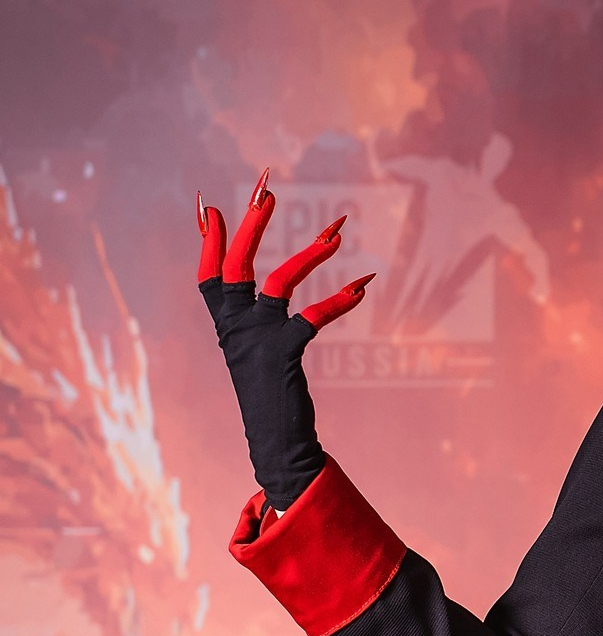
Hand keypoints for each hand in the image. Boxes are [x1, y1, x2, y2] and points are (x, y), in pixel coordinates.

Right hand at [197, 170, 370, 510]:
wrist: (276, 442)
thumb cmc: (270, 395)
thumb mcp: (254, 353)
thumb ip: (252, 320)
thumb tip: (255, 294)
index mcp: (226, 326)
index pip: (209, 275)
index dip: (209, 243)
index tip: (211, 208)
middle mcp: (236, 328)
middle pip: (237, 266)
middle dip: (252, 227)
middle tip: (267, 194)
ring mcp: (258, 340)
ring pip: (277, 283)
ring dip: (307, 255)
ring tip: (336, 236)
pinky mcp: (283, 354)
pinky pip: (312, 317)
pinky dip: (338, 301)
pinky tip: (361, 288)